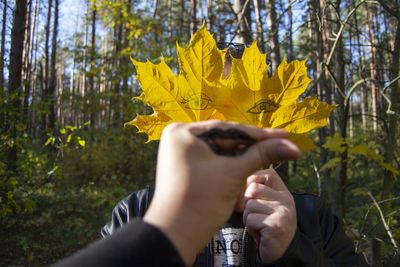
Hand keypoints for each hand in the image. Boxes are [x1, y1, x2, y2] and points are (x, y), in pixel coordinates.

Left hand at [143, 121, 299, 265]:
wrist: (176, 236)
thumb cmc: (199, 203)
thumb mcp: (233, 174)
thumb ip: (262, 155)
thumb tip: (290, 146)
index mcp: (183, 132)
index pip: (230, 130)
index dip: (260, 135)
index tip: (283, 135)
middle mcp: (179, 137)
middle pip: (225, 139)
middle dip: (253, 147)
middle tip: (281, 144)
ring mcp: (182, 151)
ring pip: (221, 150)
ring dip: (243, 158)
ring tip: (269, 155)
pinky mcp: (186, 165)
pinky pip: (213, 160)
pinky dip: (230, 166)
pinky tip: (248, 167)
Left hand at [243, 169, 296, 262]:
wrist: (279, 251)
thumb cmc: (267, 226)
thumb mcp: (266, 204)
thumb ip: (258, 191)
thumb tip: (240, 181)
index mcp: (283, 192)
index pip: (268, 174)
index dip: (254, 181)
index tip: (252, 196)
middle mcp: (286, 200)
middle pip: (253, 189)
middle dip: (247, 204)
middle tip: (257, 216)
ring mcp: (283, 212)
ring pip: (249, 205)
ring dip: (249, 218)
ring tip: (260, 225)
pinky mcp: (276, 225)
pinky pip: (251, 220)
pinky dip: (251, 228)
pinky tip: (261, 233)